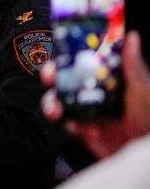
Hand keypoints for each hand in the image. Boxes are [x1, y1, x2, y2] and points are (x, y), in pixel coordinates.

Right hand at [41, 32, 149, 158]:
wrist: (146, 152)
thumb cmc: (149, 118)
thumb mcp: (142, 89)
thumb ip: (133, 66)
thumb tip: (131, 36)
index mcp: (106, 79)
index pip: (80, 63)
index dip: (65, 58)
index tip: (56, 55)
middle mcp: (93, 94)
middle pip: (63, 81)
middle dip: (52, 79)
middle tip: (49, 78)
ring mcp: (87, 113)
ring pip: (59, 103)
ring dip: (53, 105)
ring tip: (57, 111)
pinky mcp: (84, 133)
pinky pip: (69, 127)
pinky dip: (74, 128)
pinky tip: (90, 131)